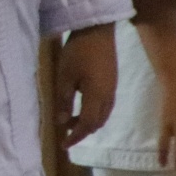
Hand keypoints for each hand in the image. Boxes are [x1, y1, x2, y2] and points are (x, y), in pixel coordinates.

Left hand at [54, 24, 117, 146]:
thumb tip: (62, 122)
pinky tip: (82, 108)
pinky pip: (105, 106)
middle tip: (66, 136)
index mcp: (97, 97)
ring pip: (102, 115)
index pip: (88, 124)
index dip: (76, 136)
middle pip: (97, 122)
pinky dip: (93, 113)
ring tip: (71, 123)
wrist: (98, 31)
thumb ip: (64, 100)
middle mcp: (109, 97)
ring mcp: (112, 89)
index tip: (64, 144)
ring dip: (88, 123)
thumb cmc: (78, 52)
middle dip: (82, 132)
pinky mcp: (112, 82)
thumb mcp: (65, 76)